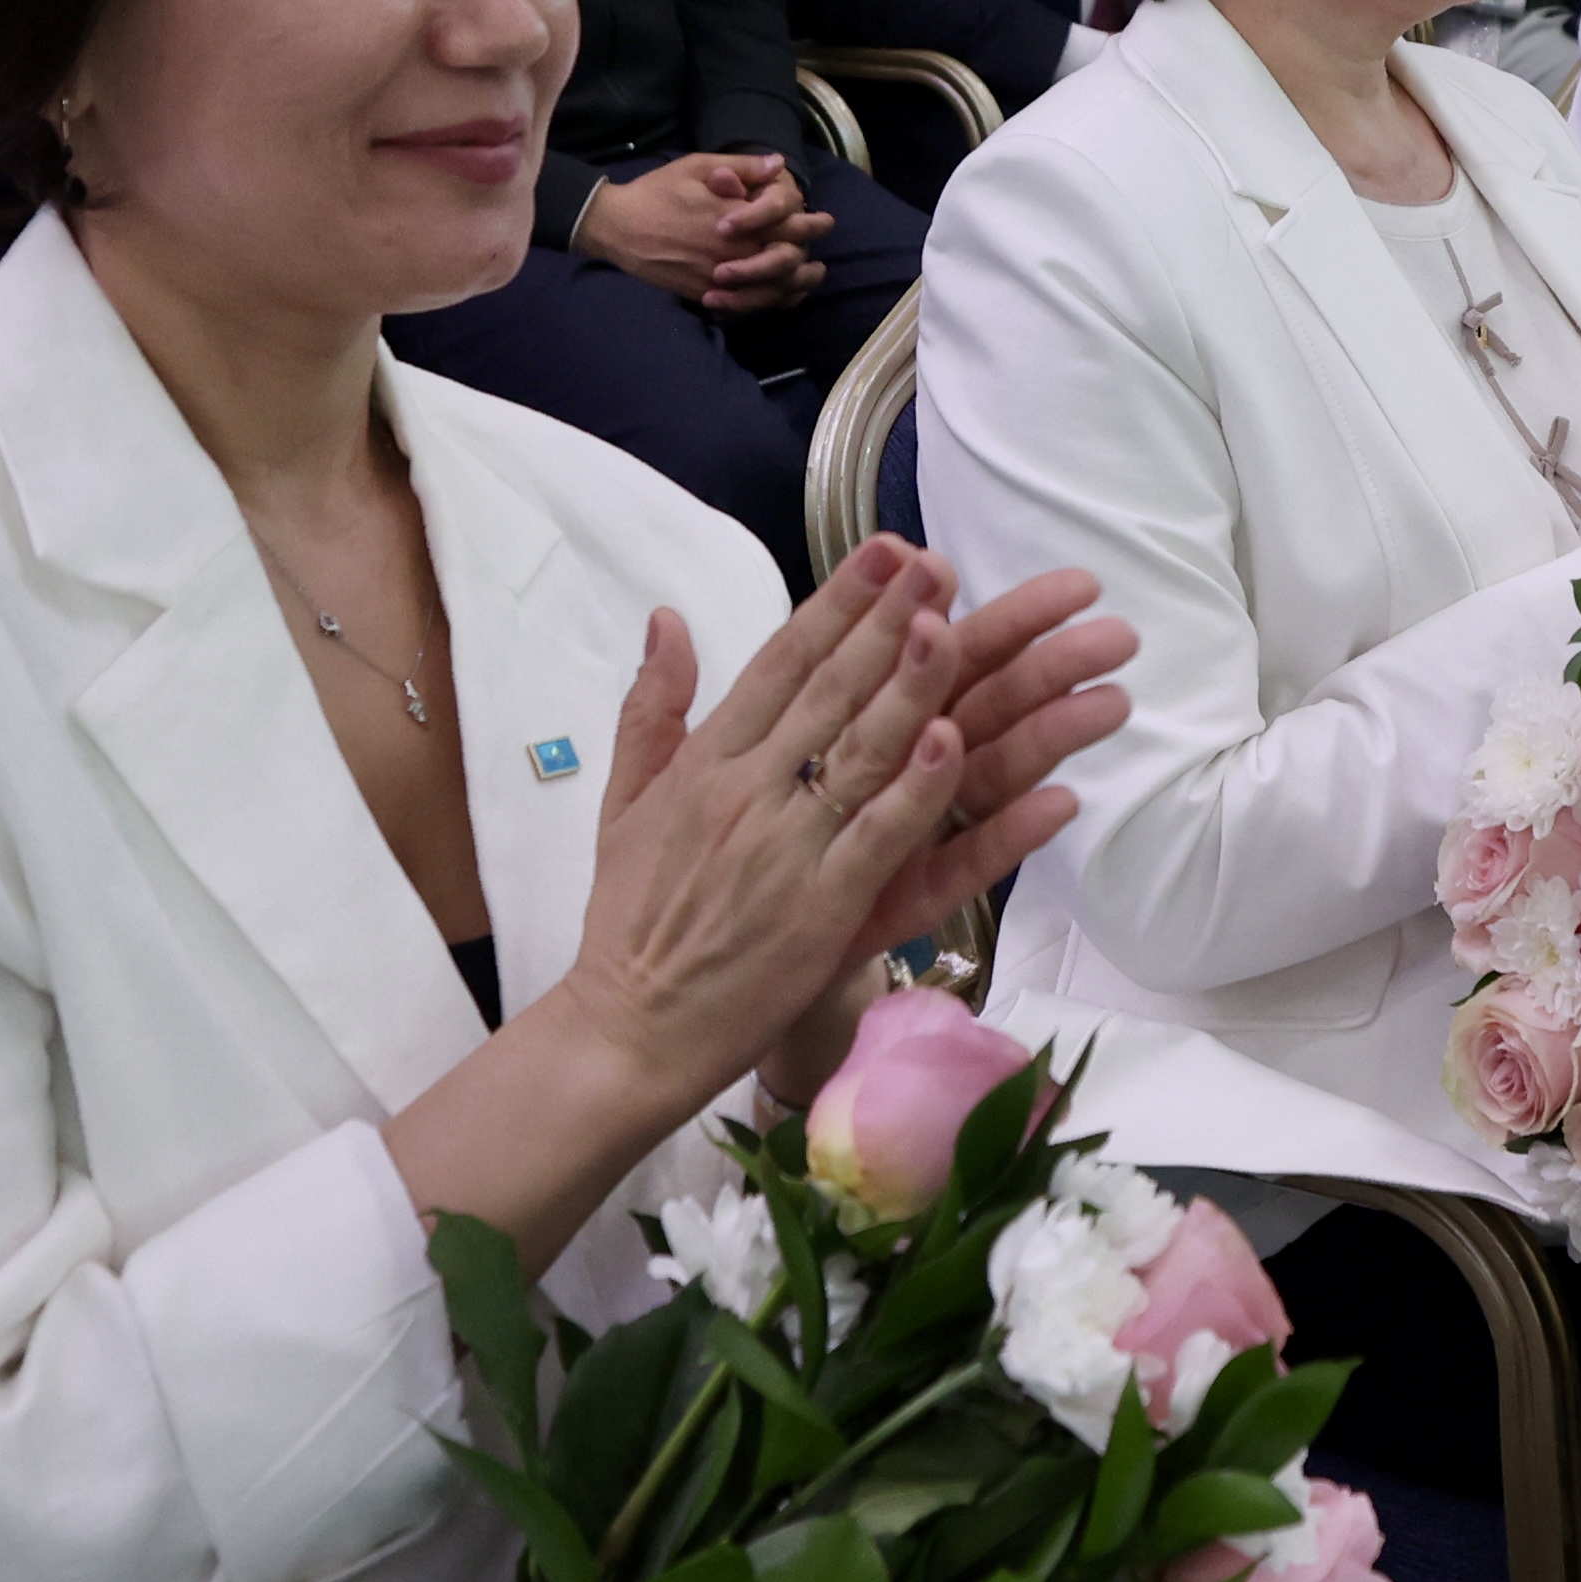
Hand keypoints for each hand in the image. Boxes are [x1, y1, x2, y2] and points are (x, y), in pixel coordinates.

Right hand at [548, 540, 1134, 1126]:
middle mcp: (745, 794)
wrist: (628, 1030)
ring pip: (859, 754)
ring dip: (909, 687)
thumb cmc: (631, 918)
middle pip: (828, 692)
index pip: (779, 663)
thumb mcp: (624, 802)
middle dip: (884, 621)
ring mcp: (785, 851)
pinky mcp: (821, 911)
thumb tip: (667, 618)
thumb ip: (651, 707)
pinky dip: (919, 792)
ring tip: (953, 626)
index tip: (884, 551)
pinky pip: (880, 840)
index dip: (836, 603)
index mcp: (704, 762)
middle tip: (936, 563)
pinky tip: (956, 743)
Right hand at [579, 151, 828, 306]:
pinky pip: (743, 305)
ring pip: (768, 289)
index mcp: (734, 217)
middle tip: (820, 262)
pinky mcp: (702, 294)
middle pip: (783, 260)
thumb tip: (778, 164)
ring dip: (794, 285)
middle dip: (807, 257)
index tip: (824, 220)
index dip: (809, 223)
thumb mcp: (697, 167)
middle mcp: (730, 251)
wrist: (615, 226)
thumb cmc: (657, 191)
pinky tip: (777, 296)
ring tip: (809, 279)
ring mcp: (717, 276)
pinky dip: (766, 302)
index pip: (785, 224)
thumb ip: (741, 166)